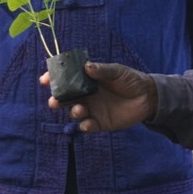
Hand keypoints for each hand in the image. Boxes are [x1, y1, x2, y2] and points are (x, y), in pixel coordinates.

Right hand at [39, 62, 157, 132]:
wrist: (148, 97)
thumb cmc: (130, 80)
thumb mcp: (117, 71)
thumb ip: (102, 70)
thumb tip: (86, 67)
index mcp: (86, 80)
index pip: (65, 79)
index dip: (53, 79)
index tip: (44, 80)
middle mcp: (86, 95)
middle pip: (65, 98)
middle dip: (56, 99)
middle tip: (54, 101)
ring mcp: (92, 109)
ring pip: (74, 112)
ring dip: (73, 111)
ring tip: (79, 109)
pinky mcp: (100, 123)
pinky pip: (87, 126)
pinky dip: (85, 126)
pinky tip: (88, 124)